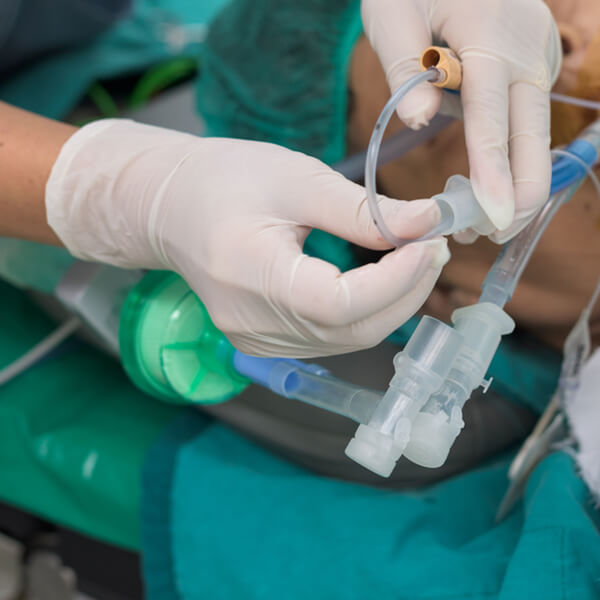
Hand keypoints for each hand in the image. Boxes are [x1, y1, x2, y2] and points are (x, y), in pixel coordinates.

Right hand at [46, 119, 448, 356]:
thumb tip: (426, 222)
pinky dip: (364, 314)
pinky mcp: (262, 343)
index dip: (395, 279)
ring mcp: (255, 341)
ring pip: (346, 340)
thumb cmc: (225, 180)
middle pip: (350, 328)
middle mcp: (250, 322)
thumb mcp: (295, 178)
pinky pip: (330, 339)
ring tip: (413, 260)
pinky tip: (378, 282)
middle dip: (405, 292)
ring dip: (391, 304)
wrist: (173, 210)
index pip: (338, 302)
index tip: (430, 242)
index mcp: (249, 273)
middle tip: (433, 248)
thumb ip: (362, 208)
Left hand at [362, 0, 561, 241]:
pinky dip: (509, 156)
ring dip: (513, 182)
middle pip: (532, 138)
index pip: (492, 120)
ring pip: (533, 137)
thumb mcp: (393, 14)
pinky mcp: (535, 67)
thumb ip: (405, 69)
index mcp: (491, 38)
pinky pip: (525, 122)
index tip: (497, 218)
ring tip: (477, 221)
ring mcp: (538, 59)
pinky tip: (485, 181)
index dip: (494, 174)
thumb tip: (419, 121)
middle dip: (520, 195)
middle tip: (492, 238)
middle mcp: (528, 53)